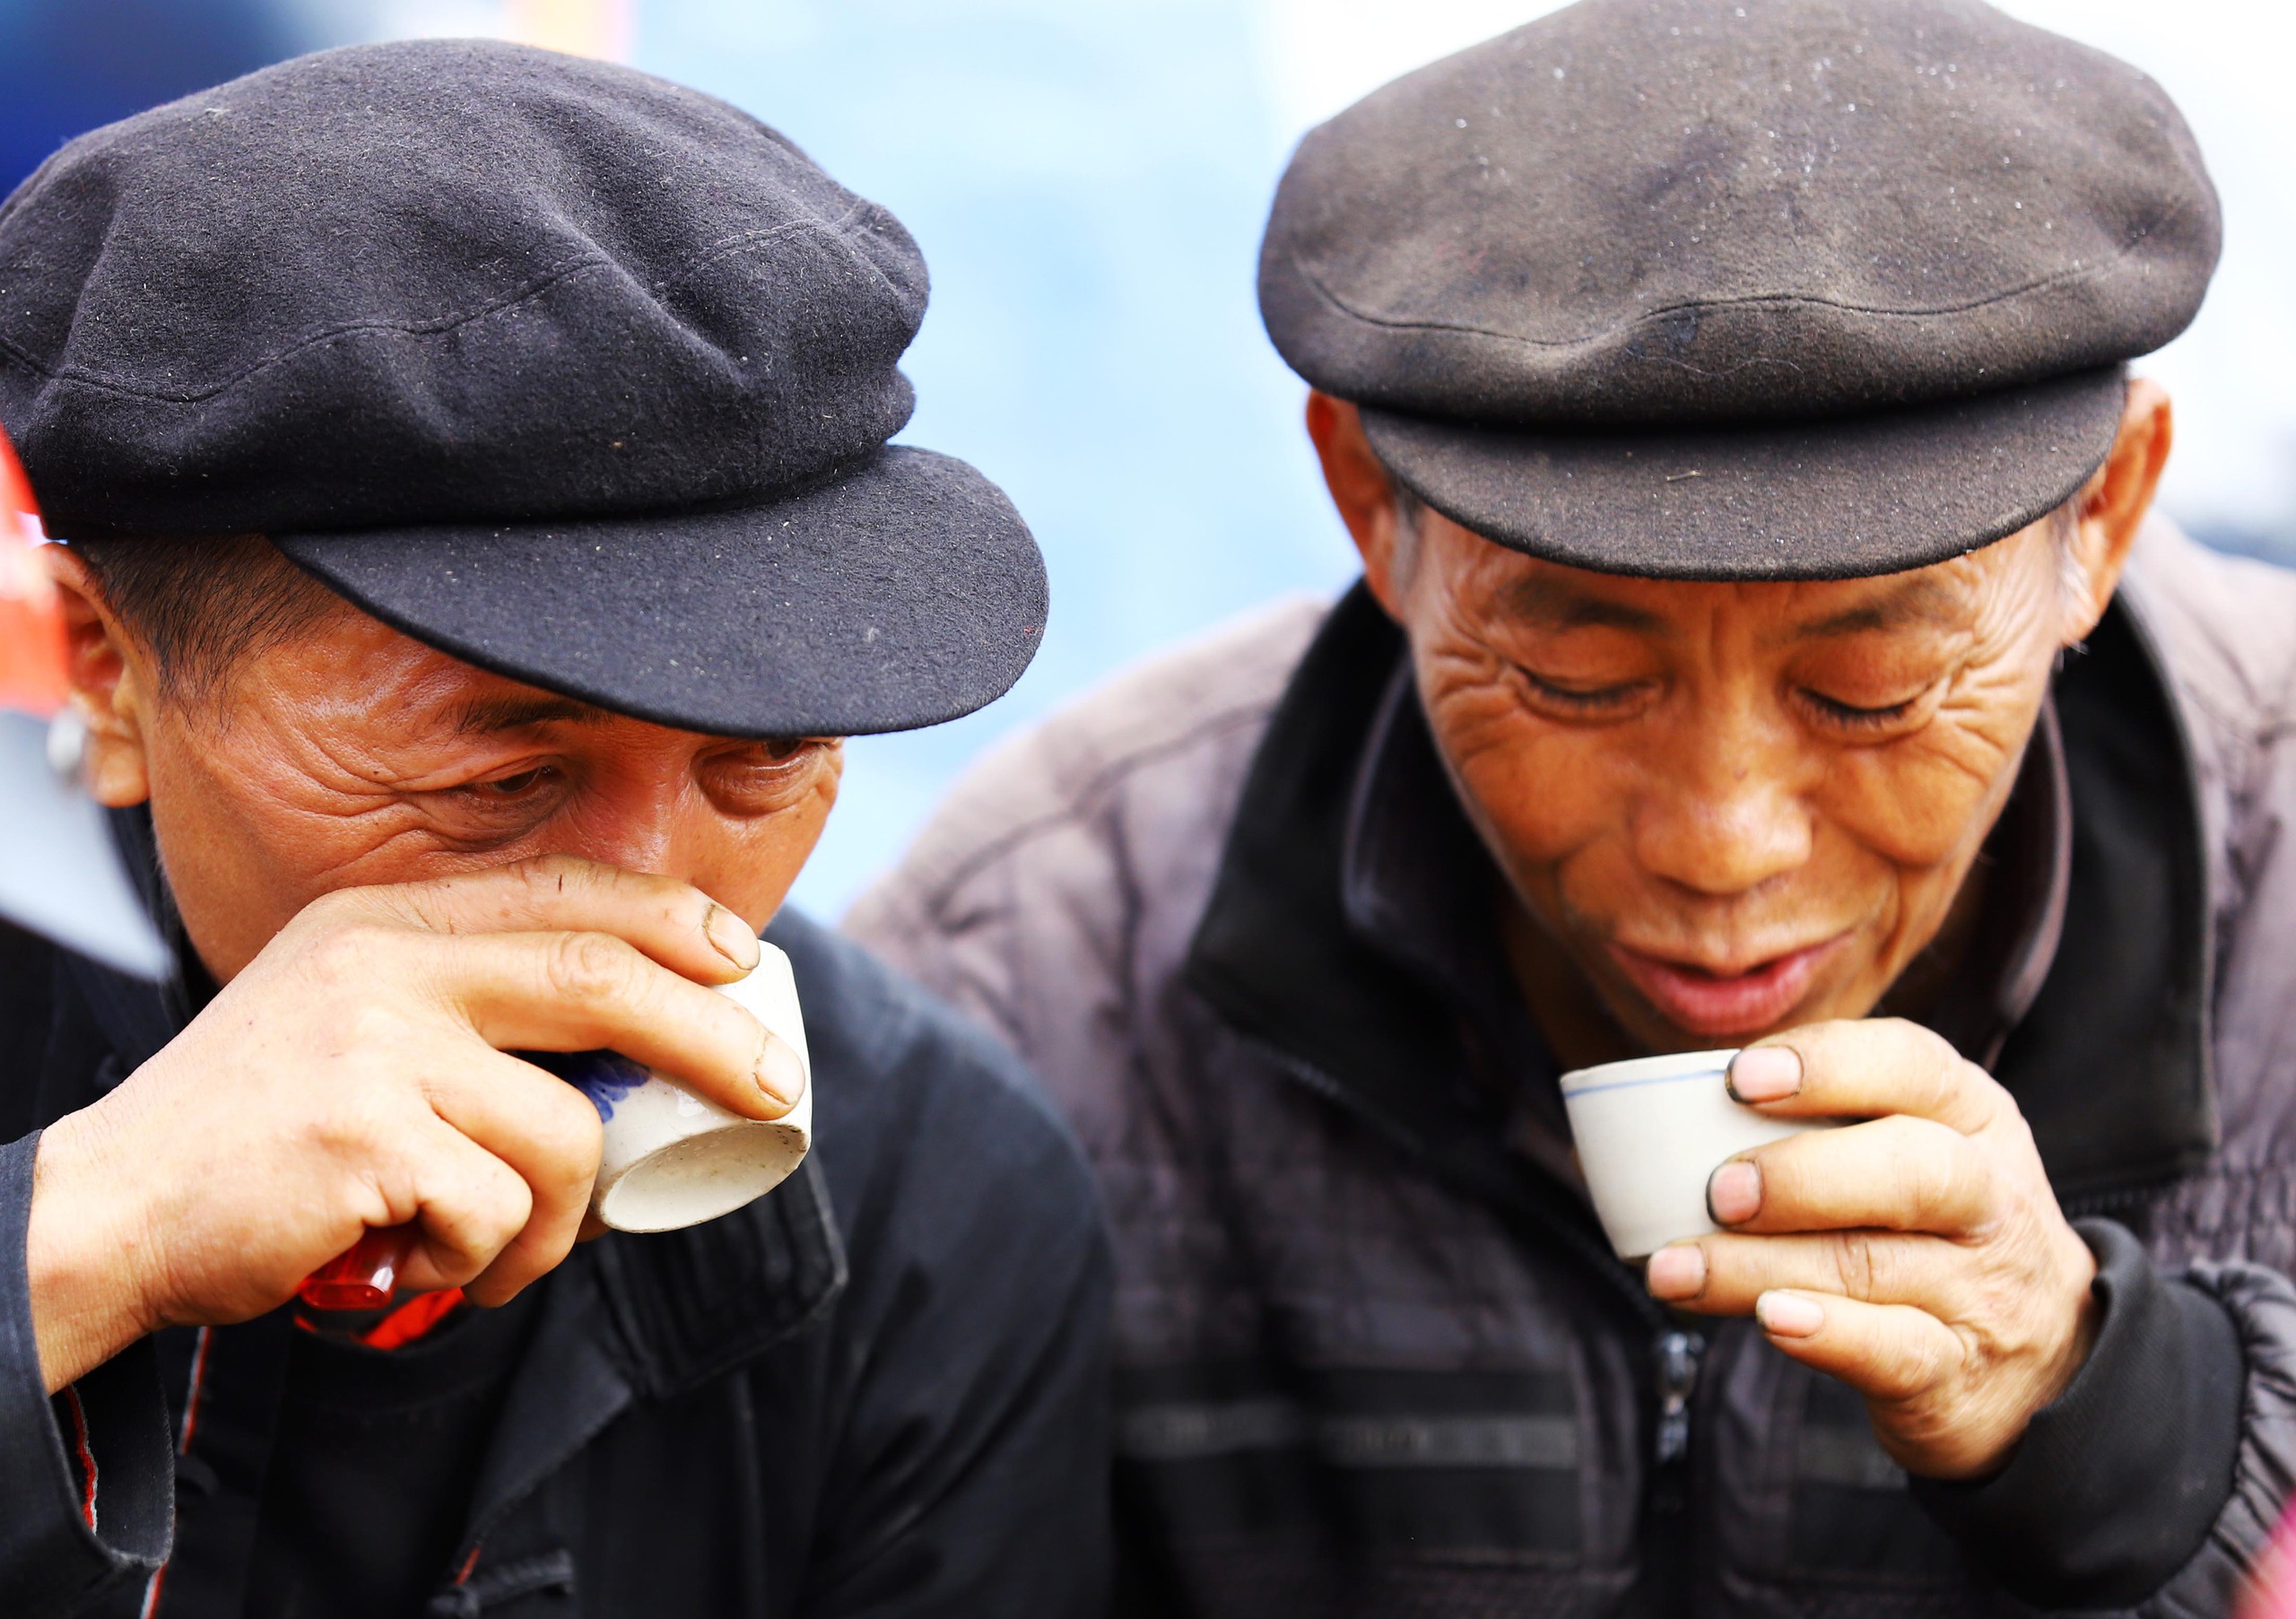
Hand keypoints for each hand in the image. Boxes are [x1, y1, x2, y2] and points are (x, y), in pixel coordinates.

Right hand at [25, 855, 803, 1392]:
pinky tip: (416, 1264)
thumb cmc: (258, 1130)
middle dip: (710, 1040)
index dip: (670, 921)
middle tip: (771, 1091)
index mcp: (388, 921)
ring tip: (494, 1254)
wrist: (112, 1208)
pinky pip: (499, 1212)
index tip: (740, 960)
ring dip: (559, 1223)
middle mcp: (384, 963)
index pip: (563, 890)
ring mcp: (375, 1047)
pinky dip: (482, 1262)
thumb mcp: (349, 1014)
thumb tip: (628, 1035)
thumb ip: (456, 996)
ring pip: (564, 1134)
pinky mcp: (367, 1139)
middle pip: (600, 981)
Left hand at [1643, 1018, 2098, 1478]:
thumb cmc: (1929, 1231)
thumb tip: (1665, 1121)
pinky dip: (1827, 1333)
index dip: (1827, 1065)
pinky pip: (1895, 1349)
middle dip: (1805, 1174)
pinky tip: (1769, 1320)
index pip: (1914, 1066)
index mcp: (1969, 1118)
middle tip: (1719, 1191)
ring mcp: (1980, 1288)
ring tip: (1676, 1268)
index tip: (1737, 1079)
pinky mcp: (1958, 1373)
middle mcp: (1989, 1196)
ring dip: (1759, 1266)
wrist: (2045, 1361)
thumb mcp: (1907, 1156)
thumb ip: (1817, 1128)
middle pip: (1915, 1169)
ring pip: (1873, 1266)